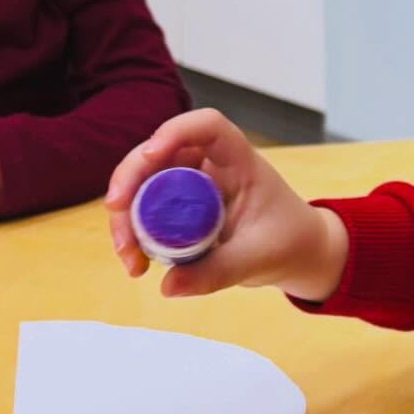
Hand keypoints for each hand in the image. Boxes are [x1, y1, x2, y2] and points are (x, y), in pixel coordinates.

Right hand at [105, 110, 348, 301]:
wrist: (296, 254)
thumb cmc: (288, 242)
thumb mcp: (258, 258)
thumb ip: (217, 271)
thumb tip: (168, 287)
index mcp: (240, 160)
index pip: (208, 126)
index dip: (175, 131)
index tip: (150, 156)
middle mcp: (210, 165)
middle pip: (159, 153)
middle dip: (131, 179)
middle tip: (116, 213)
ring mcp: (190, 184)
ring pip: (143, 183)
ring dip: (126, 215)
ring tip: (130, 259)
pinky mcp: (178, 206)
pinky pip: (145, 210)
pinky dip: (134, 233)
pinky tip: (137, 265)